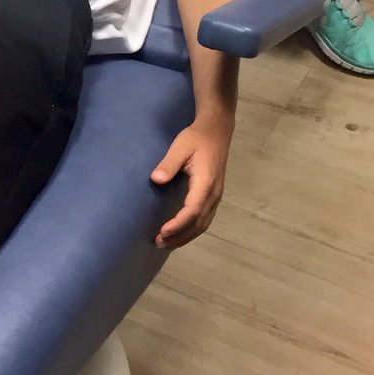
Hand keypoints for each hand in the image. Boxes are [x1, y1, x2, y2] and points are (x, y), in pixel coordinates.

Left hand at [151, 116, 233, 248]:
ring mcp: (216, 196)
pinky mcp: (214, 195)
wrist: (216, 131)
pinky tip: (181, 233)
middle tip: (159, 243)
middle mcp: (213, 193)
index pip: (192, 211)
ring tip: (167, 243)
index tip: (162, 232)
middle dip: (180, 236)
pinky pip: (205, 218)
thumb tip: (156, 179)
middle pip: (199, 223)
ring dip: (186, 236)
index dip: (178, 224)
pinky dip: (193, 230)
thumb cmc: (196, 138)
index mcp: (205, 183)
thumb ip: (169, 163)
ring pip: (203, 223)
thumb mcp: (180, 146)